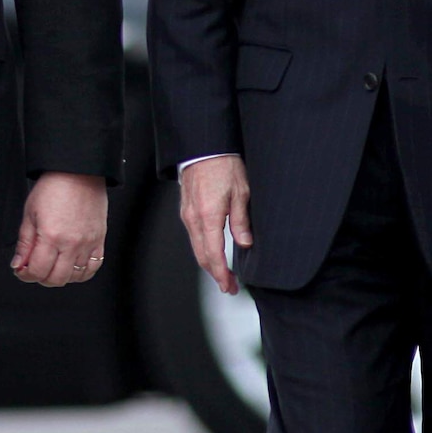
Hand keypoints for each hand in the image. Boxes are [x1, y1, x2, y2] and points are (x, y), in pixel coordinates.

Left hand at [10, 171, 107, 286]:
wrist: (78, 170)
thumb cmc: (54, 186)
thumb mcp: (30, 213)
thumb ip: (24, 243)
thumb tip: (19, 264)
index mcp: (51, 236)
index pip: (38, 271)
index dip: (26, 274)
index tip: (22, 269)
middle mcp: (71, 243)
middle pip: (56, 279)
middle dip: (41, 277)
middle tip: (36, 267)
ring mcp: (88, 243)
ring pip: (75, 276)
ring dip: (61, 275)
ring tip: (54, 263)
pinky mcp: (99, 239)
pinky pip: (93, 267)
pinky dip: (82, 272)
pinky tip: (72, 264)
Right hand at [179, 155, 251, 294]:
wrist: (205, 146)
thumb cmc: (223, 163)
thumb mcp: (241, 192)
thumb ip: (241, 221)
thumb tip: (245, 243)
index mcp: (208, 216)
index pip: (213, 255)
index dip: (222, 274)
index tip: (230, 286)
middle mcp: (193, 218)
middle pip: (202, 256)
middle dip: (215, 275)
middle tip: (229, 286)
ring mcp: (187, 214)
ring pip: (196, 247)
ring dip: (208, 263)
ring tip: (223, 273)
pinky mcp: (186, 209)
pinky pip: (193, 236)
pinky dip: (203, 249)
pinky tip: (212, 251)